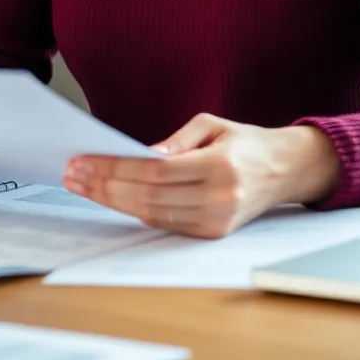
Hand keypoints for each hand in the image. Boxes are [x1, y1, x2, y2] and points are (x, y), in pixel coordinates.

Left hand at [63, 113, 340, 237]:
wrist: (285, 170)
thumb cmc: (245, 142)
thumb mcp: (212, 125)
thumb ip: (175, 141)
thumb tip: (138, 156)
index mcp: (220, 166)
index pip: (156, 172)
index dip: (115, 169)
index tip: (84, 161)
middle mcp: (220, 198)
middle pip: (148, 197)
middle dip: (105, 186)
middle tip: (74, 174)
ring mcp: (217, 221)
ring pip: (152, 215)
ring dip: (113, 201)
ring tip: (85, 185)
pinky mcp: (213, 234)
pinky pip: (165, 224)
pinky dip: (136, 211)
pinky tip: (113, 197)